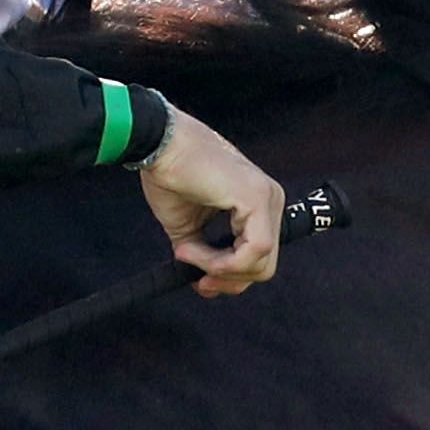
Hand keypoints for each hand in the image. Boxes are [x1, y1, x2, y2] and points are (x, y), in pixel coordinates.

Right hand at [135, 108, 282, 294]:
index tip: (201, 283)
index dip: (231, 278)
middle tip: (198, 281)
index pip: (258, 256)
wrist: (158, 146)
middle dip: (228, 280)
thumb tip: (203, 282)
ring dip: (219, 270)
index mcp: (259, 203)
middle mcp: (271, 199)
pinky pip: (253, 252)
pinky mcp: (258, 200)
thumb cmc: (171, 175)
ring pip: (261, 264)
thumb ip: (203, 253)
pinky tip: (191, 251)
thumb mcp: (188, 227)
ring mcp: (268, 198)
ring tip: (186, 254)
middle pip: (264, 265)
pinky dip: (221, 263)